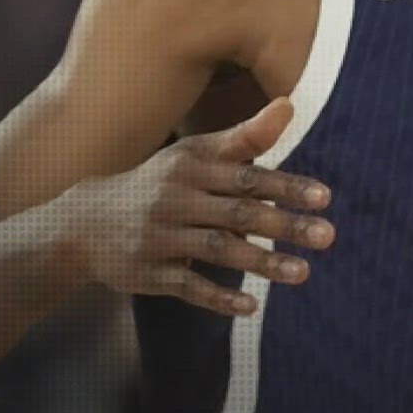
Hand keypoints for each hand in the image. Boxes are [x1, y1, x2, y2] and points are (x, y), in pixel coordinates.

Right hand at [62, 97, 334, 316]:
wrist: (83, 222)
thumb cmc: (159, 183)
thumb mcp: (195, 155)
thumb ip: (244, 137)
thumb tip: (290, 104)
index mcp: (192, 168)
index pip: (246, 176)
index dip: (285, 186)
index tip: (324, 197)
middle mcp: (175, 199)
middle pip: (237, 213)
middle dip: (284, 225)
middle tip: (328, 236)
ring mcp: (159, 237)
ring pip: (217, 249)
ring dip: (262, 262)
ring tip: (304, 272)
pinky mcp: (148, 273)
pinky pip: (186, 285)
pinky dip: (217, 297)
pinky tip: (251, 307)